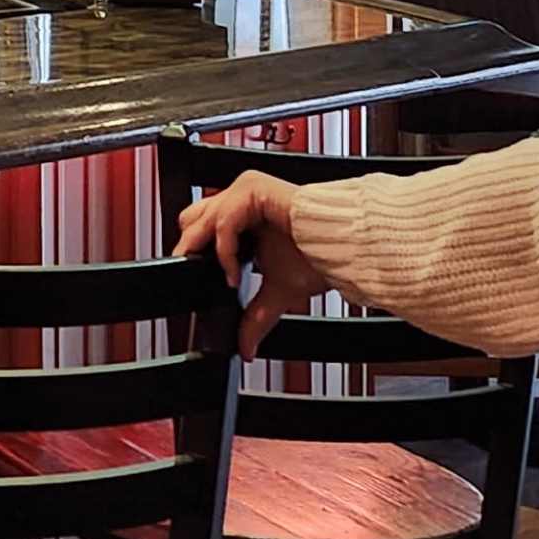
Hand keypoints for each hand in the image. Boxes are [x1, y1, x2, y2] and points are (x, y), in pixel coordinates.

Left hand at [173, 170, 341, 355]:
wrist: (347, 244)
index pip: (197, 227)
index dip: (191, 253)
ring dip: (204, 251)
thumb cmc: (319, 256)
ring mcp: (245, 190)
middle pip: (190, 219)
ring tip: (223, 278)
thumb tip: (247, 349)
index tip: (193, 283)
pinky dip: (224, 251)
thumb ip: (256, 318)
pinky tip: (234, 273)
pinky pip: (225, 220)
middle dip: (190, 250)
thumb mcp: (278, 292)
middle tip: (196, 279)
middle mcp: (239, 199)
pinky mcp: (253, 188)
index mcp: (241, 217)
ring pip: (201, 218)